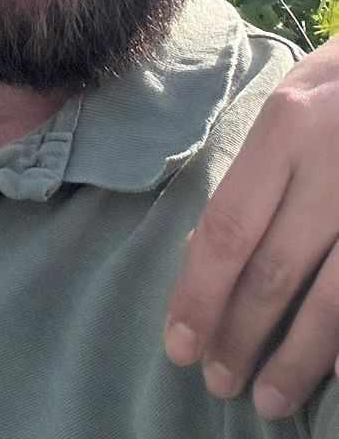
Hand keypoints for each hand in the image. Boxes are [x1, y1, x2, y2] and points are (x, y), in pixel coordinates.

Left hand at [164, 34, 338, 419]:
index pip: (229, 228)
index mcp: (287, 127)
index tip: (179, 346)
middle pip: (274, 271)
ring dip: (297, 359)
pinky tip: (334, 375)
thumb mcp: (292, 105)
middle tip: (220, 383)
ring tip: (271, 398)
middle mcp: (332, 163)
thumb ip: (253, 175)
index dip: (200, 295)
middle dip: (241, 336)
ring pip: (332, 301)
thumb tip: (202, 252)